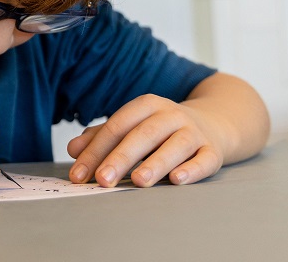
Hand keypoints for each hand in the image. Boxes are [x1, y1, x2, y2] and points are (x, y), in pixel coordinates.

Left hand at [66, 94, 226, 187]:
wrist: (214, 122)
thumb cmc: (161, 129)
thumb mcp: (132, 126)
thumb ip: (101, 137)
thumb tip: (73, 149)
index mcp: (146, 105)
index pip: (116, 127)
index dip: (95, 151)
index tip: (78, 174)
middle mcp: (170, 115)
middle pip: (142, 135)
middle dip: (120, 157)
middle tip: (102, 179)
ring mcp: (194, 132)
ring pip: (175, 145)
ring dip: (155, 163)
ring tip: (138, 181)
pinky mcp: (213, 150)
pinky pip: (204, 159)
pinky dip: (192, 170)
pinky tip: (177, 180)